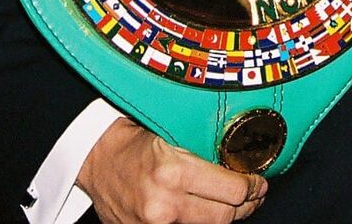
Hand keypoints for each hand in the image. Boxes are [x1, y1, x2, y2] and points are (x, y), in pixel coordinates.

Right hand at [77, 117, 267, 223]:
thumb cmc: (132, 140)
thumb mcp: (170, 136)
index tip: (258, 181)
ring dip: (227, 216)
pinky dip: (202, 222)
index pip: (231, 190)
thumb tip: (241, 164)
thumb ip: (202, 154)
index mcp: (173, 172)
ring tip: (236, 204)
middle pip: (225, 216)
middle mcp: (165, 204)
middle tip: (254, 194)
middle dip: (246, 205)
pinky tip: (209, 211)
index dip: (252, 187)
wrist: (94, 159)